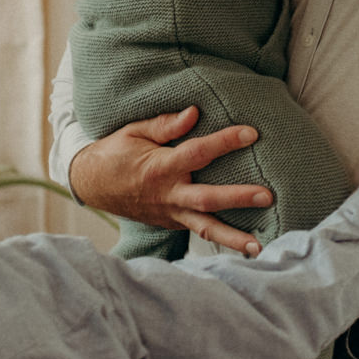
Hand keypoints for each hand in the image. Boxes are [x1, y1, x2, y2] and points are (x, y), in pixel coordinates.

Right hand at [68, 108, 272, 254]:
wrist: (92, 184)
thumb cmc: (116, 153)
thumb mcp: (134, 132)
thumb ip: (165, 124)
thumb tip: (194, 112)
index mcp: (159, 167)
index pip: (197, 153)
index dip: (224, 142)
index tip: (251, 134)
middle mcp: (167, 194)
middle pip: (207, 199)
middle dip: (237, 198)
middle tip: (267, 196)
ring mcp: (170, 214)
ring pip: (205, 229)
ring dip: (233, 238)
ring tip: (259, 246)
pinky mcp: (172, 224)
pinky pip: (198, 232)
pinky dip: (221, 240)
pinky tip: (245, 245)